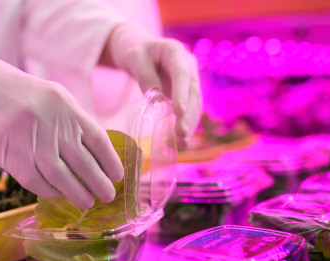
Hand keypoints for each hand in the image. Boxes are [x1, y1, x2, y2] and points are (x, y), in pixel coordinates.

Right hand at [0, 48, 123, 208]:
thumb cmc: (15, 93)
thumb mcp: (51, 97)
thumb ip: (71, 121)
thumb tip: (94, 153)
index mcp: (66, 106)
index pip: (98, 139)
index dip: (111, 161)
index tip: (118, 176)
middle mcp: (52, 124)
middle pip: (83, 162)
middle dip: (99, 183)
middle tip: (107, 196)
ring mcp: (31, 140)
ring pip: (62, 177)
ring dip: (77, 193)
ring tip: (87, 202)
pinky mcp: (10, 155)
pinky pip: (35, 181)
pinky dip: (49, 190)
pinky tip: (56, 192)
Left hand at [102, 25, 201, 147]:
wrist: (138, 48)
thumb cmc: (134, 50)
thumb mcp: (134, 59)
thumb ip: (146, 77)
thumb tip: (157, 102)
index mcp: (175, 52)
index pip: (182, 74)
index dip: (182, 94)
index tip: (179, 112)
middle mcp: (188, 65)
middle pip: (193, 92)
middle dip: (188, 115)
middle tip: (181, 135)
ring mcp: (189, 79)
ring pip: (195, 103)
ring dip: (190, 124)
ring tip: (182, 143)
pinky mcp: (185, 92)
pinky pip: (189, 108)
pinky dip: (185, 124)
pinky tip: (180, 140)